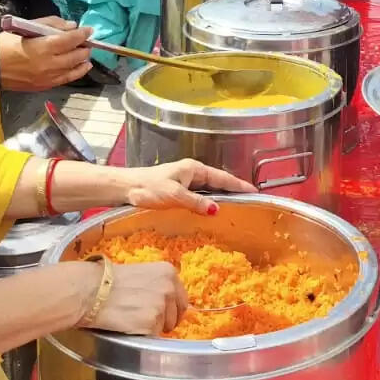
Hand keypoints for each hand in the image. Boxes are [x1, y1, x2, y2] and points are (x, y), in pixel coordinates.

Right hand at [0, 25, 93, 90]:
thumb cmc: (5, 43)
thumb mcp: (26, 27)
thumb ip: (50, 24)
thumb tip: (71, 26)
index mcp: (43, 47)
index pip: (71, 40)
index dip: (82, 34)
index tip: (89, 29)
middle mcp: (49, 64)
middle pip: (76, 56)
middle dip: (84, 48)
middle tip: (86, 42)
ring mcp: (47, 78)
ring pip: (74, 70)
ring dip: (83, 61)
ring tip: (86, 55)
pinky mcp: (44, 86)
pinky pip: (65, 80)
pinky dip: (75, 73)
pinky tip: (80, 68)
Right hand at [88, 261, 189, 334]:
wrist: (90, 291)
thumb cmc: (108, 281)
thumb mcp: (140, 273)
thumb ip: (157, 284)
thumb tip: (168, 301)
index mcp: (168, 272)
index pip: (182, 299)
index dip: (171, 309)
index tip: (160, 313)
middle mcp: (169, 288)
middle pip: (177, 315)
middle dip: (164, 320)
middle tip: (142, 318)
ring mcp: (161, 306)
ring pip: (165, 327)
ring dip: (152, 328)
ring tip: (132, 319)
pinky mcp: (151, 324)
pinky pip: (153, 337)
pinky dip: (143, 335)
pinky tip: (128, 325)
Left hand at [121, 159, 255, 213]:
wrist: (125, 188)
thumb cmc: (149, 188)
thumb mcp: (175, 195)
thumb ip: (196, 202)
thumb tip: (216, 209)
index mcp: (194, 169)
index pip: (222, 177)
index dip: (238, 185)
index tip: (254, 191)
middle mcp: (191, 173)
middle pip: (217, 182)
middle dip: (233, 190)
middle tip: (249, 201)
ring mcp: (184, 181)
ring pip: (208, 189)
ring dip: (220, 197)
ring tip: (235, 206)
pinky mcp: (176, 190)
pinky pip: (198, 195)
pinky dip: (208, 202)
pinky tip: (210, 211)